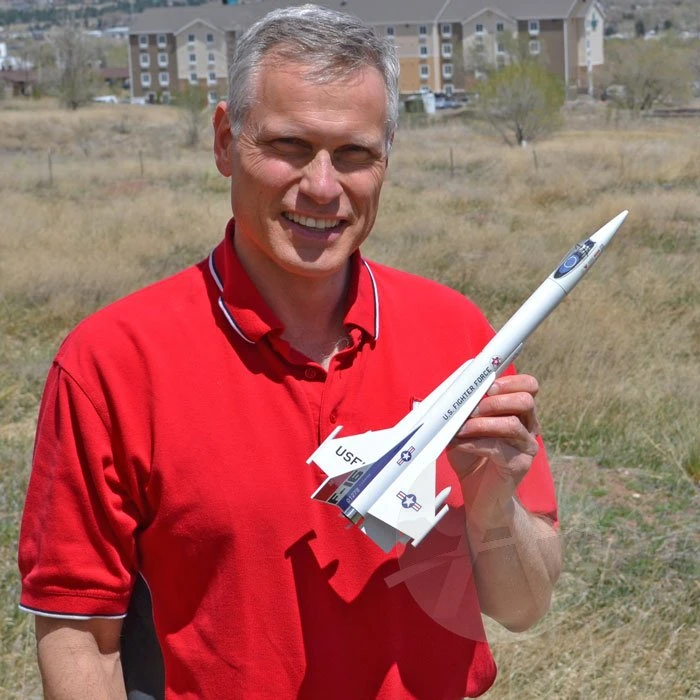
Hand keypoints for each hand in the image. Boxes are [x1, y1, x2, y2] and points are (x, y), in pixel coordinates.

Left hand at [447, 373, 540, 526]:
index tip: (486, 387)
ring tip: (461, 428)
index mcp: (520, 413)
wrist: (481, 498)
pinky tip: (459, 444)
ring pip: (512, 424)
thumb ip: (464, 412)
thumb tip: (449, 396)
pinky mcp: (519, 465)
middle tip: (472, 410)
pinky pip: (498, 447)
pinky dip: (473, 443)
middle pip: (525, 401)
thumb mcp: (465, 430)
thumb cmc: (472, 459)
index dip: (509, 382)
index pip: (529, 386)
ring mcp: (527, 447)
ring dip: (481, 423)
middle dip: (495, 401)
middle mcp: (529, 428)